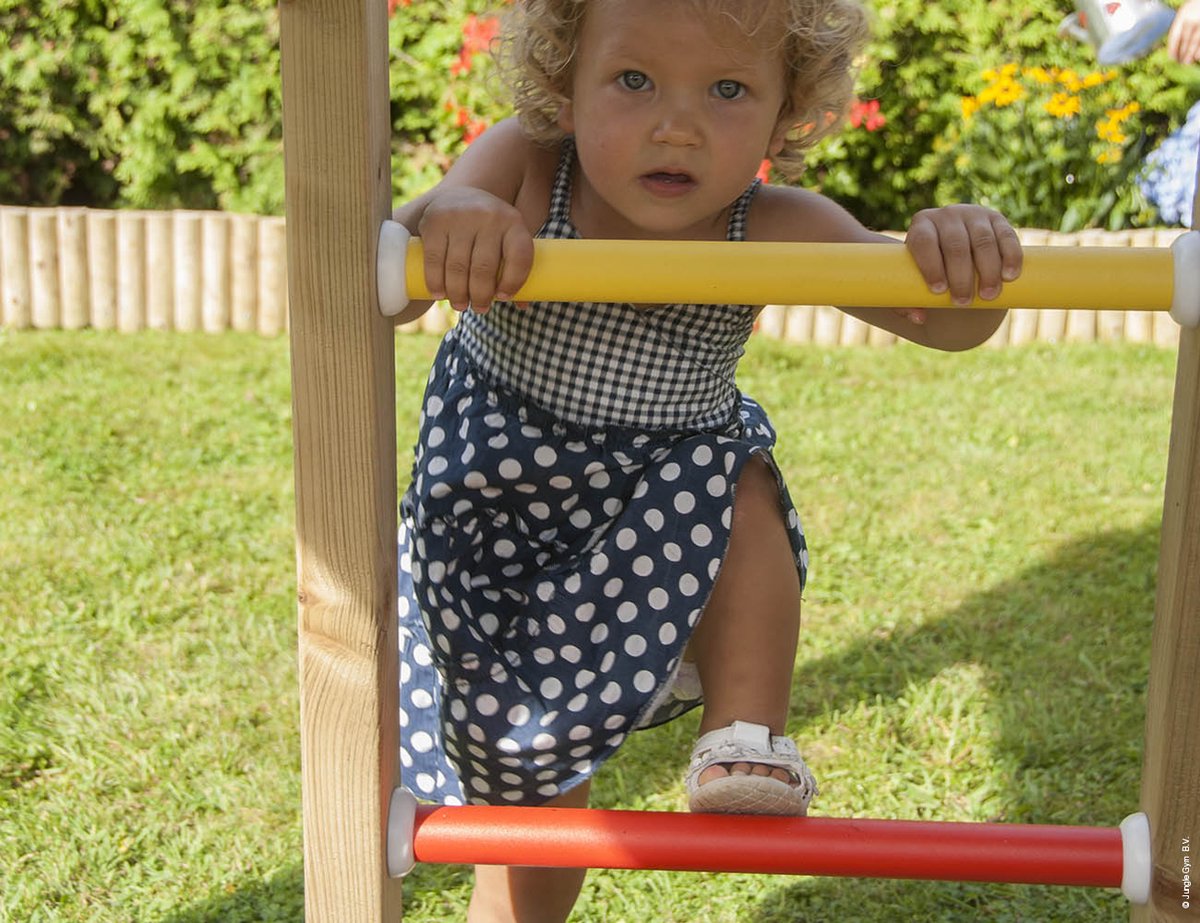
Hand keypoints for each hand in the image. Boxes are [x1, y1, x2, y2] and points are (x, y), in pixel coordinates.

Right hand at [417, 187, 534, 312]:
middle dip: (481, 296)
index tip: (504, 298)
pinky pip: (434, 259)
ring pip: (457, 267)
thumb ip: (516, 266)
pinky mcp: (435, 221)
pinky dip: (436, 282)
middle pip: (484, 268)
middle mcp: (488, 216)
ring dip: (458, 294)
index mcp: (513, 222)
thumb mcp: (508, 238)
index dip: (513, 282)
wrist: (461, 195)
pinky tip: (439, 294)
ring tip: (460, 306)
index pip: (519, 256)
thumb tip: (522, 304)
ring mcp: (460, 217)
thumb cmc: (490, 228)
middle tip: (479, 309)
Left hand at [903, 205, 1022, 321]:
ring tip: (988, 296)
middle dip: (960, 276)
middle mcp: (947, 216)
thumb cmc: (929, 270)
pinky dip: (1011, 256)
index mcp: (922, 226)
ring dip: (988, 270)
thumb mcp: (912, 282)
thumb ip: (907, 303)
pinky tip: (1010, 276)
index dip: (931, 265)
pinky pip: (1007, 236)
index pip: (924, 242)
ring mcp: (974, 215)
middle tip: (962, 302)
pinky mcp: (998, 220)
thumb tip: (919, 318)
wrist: (953, 252)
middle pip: (955, 244)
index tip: (938, 291)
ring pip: (983, 241)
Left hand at [1168, 0, 1199, 63]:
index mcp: (1182, 17)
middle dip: (1182, 54)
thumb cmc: (1193, 9)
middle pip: (1185, 41)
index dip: (1173, 49)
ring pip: (1195, 42)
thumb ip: (1179, 27)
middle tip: (1180, 63)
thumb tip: (1173, 48)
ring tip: (1187, 63)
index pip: (1175, 36)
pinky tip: (1197, 57)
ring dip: (1190, 55)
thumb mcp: (1184, 14)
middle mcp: (1192, 20)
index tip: (1172, 58)